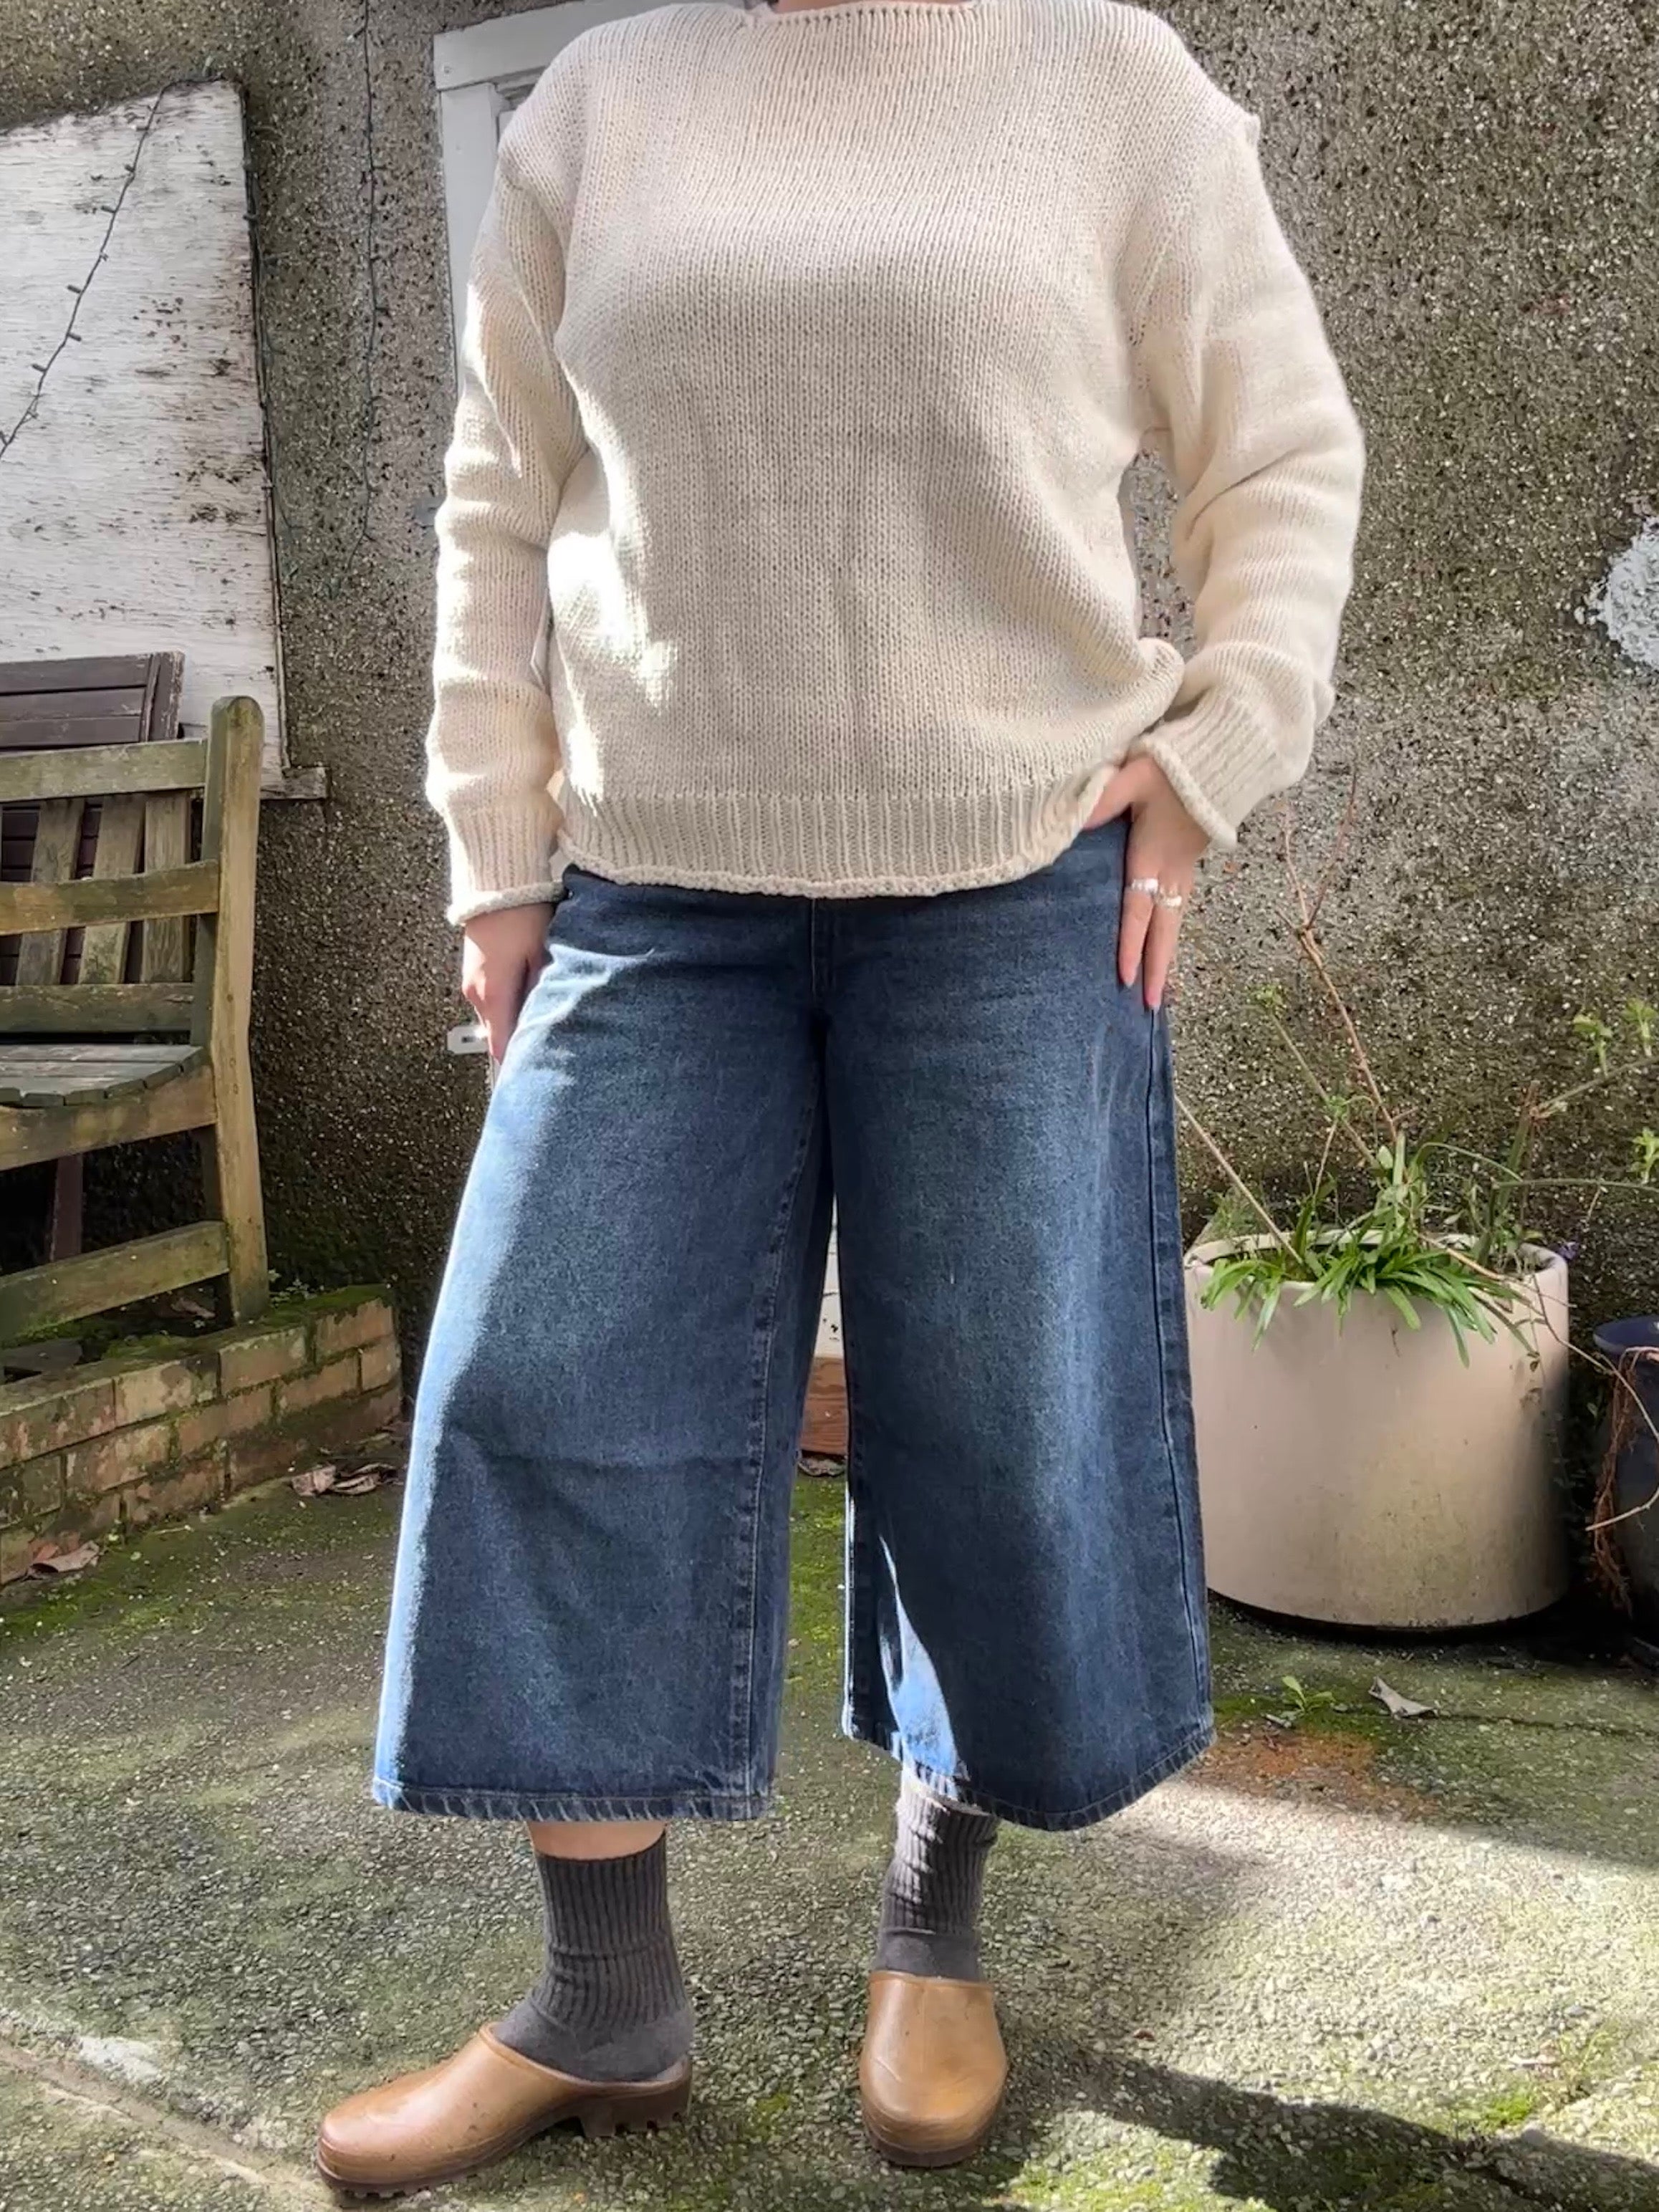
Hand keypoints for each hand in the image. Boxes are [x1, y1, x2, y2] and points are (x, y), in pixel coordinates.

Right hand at [461, 901, 554, 1062]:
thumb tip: (544, 1022)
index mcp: (492, 994)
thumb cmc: (521, 915)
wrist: (496, 885)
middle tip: (547, 1040)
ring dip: (514, 1020)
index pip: (501, 1046)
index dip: (519, 1059)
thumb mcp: (541, 957)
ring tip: (541, 1012)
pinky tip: (527, 991)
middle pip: (497, 1035)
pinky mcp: (474, 971)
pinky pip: (491, 999)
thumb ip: (541, 995)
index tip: (537, 1067)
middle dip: (519, 1041)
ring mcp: (472, 982)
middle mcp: (476, 993)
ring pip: (494, 1017)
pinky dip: (508, 1003)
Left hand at [1084, 756, 1208, 1011]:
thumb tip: (1067, 823)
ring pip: (1174, 921)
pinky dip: (1171, 931)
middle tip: (1153, 1007)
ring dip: (1167, 955)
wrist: (1223, 755)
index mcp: (1153, 854)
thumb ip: (1101, 800)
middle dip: (1158, 969)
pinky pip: (1179, 906)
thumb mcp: (1133, 776)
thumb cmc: (1174, 765)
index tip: (1125, 979)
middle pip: (1165, 928)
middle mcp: (1172, 869)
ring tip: (1161, 989)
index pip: (1137, 908)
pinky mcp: (1190, 861)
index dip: (1130, 944)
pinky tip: (1164, 945)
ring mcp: (1185, 867)